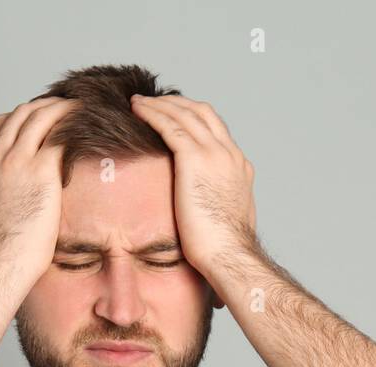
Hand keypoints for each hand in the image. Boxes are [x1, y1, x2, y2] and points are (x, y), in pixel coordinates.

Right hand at [0, 97, 79, 289]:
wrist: (3, 261)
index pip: (1, 125)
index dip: (23, 117)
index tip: (41, 119)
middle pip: (21, 113)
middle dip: (45, 105)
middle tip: (67, 108)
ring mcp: (17, 160)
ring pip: (40, 115)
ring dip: (62, 108)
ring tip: (81, 109)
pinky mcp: (41, 169)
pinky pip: (60, 134)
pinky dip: (73, 125)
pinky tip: (87, 127)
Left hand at [129, 94, 256, 277]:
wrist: (229, 255)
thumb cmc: (224, 250)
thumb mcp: (225, 219)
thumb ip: (217, 204)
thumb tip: (207, 213)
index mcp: (239, 167)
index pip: (216, 130)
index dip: (193, 118)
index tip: (174, 117)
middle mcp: (229, 153)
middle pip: (202, 112)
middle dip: (176, 103)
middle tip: (153, 102)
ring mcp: (214, 153)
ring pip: (184, 113)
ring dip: (160, 104)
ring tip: (139, 102)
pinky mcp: (195, 159)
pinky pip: (169, 125)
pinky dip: (152, 113)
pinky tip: (136, 110)